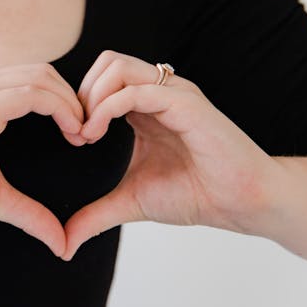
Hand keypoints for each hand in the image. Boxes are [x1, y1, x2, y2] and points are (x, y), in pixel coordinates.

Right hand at [0, 63, 85, 257]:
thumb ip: (28, 212)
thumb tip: (61, 243)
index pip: (33, 80)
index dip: (63, 102)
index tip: (79, 135)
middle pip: (42, 72)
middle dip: (72, 98)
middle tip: (87, 134)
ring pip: (41, 77)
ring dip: (71, 103)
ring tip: (82, 135)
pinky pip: (31, 94)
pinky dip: (60, 108)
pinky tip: (72, 133)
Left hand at [63, 50, 281, 259]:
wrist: (240, 204)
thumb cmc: (194, 195)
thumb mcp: (131, 201)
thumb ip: (96, 215)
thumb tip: (65, 243)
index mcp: (144, 105)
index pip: (101, 78)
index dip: (78, 102)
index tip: (74, 138)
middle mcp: (158, 92)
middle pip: (106, 62)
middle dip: (81, 94)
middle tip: (77, 133)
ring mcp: (173, 94)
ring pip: (117, 67)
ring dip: (91, 98)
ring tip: (87, 134)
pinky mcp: (186, 104)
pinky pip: (137, 90)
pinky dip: (107, 108)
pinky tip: (97, 134)